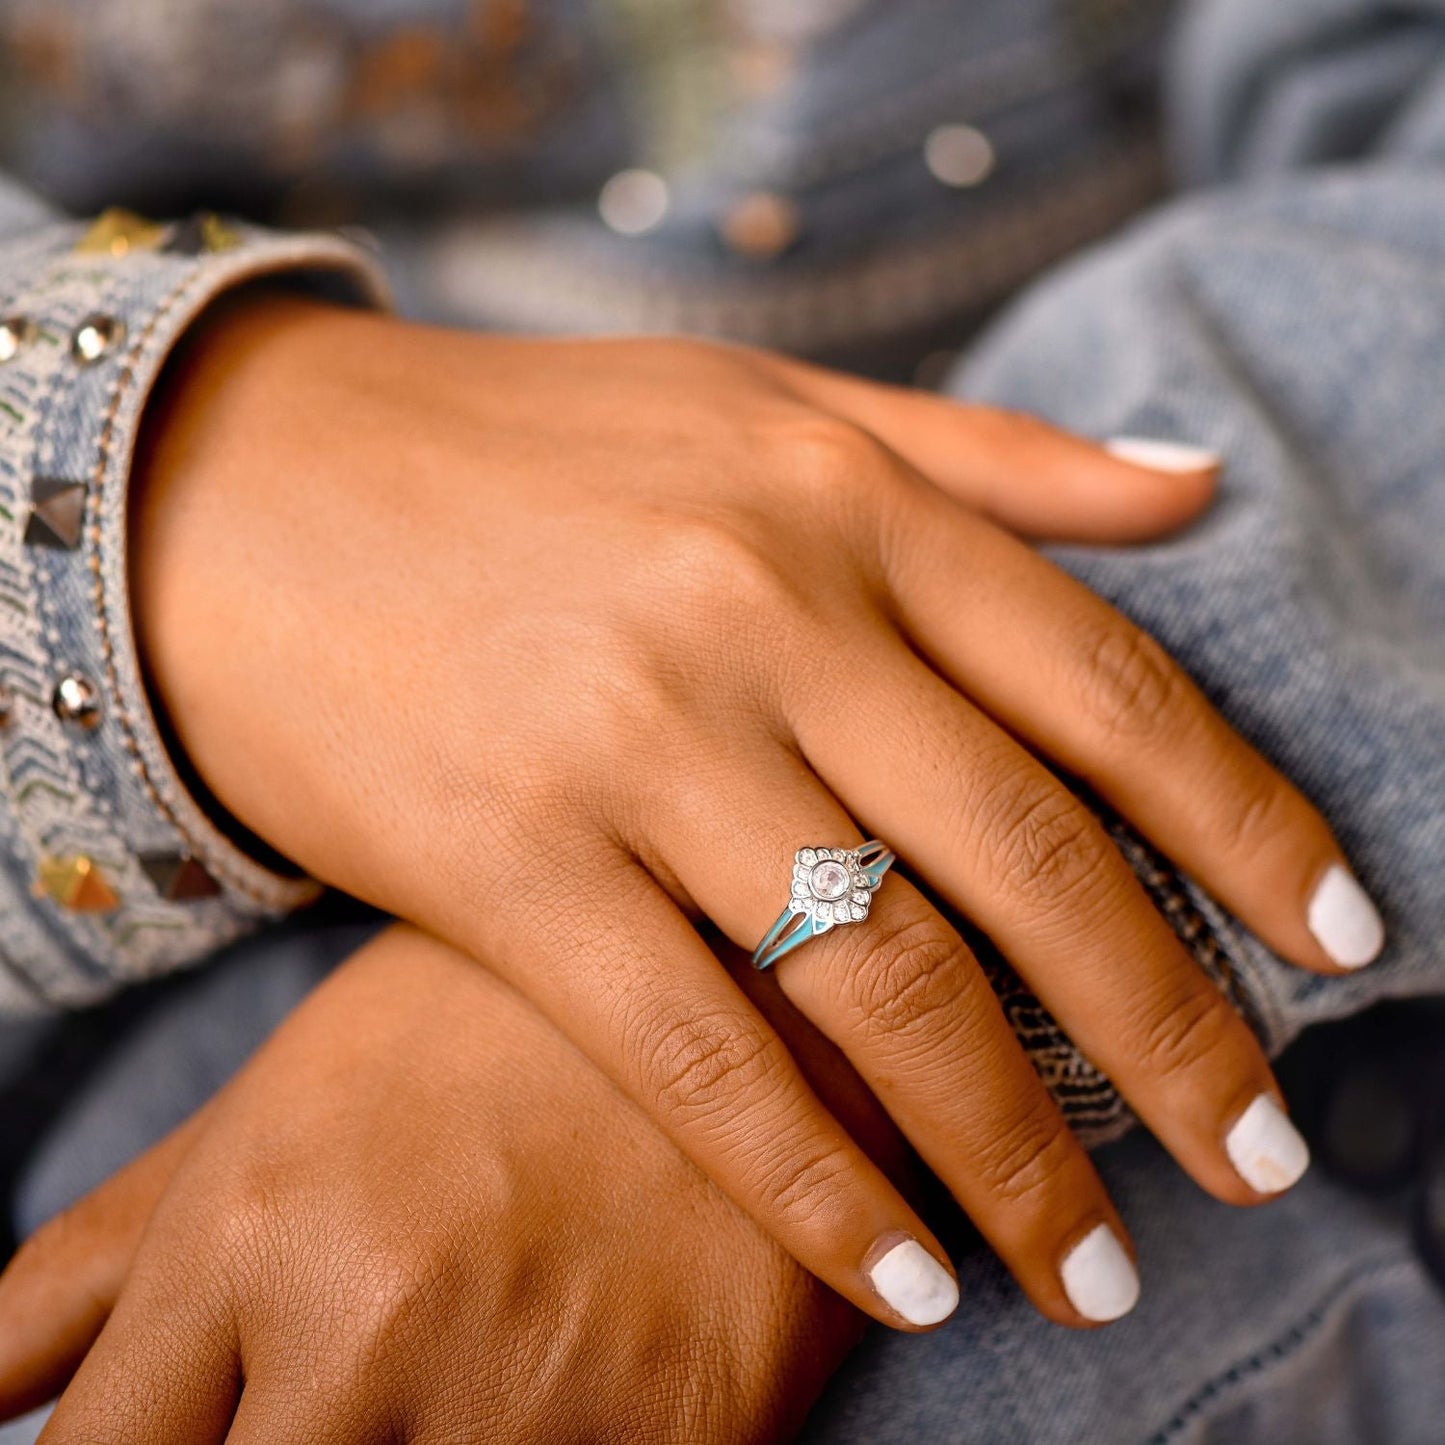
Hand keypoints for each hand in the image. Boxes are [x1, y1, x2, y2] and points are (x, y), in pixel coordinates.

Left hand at [0, 926, 894, 1441]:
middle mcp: (372, 1325)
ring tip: (471, 1360)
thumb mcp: (288, 1097)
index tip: (193, 1439)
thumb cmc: (491, 1029)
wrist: (748, 970)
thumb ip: (107, 1254)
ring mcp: (530, 1392)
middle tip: (350, 1402)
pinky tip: (565, 1381)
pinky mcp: (677, 1435)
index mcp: (254, 1235)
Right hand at [131, 294, 1382, 1328]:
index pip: (1107, 694)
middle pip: (1030, 862)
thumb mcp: (770, 412)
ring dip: (1014, 1147)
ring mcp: (635, 747)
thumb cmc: (527, 452)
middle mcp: (761, 621)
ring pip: (883, 983)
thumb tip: (1196, 487)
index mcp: (846, 508)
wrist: (253, 488)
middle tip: (1251, 1152)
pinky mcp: (509, 868)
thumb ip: (989, 457)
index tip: (1339, 944)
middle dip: (1170, 1028)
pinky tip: (906, 1276)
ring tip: (1099, 1262)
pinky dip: (817, 1187)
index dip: (1248, 831)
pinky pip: (701, 1060)